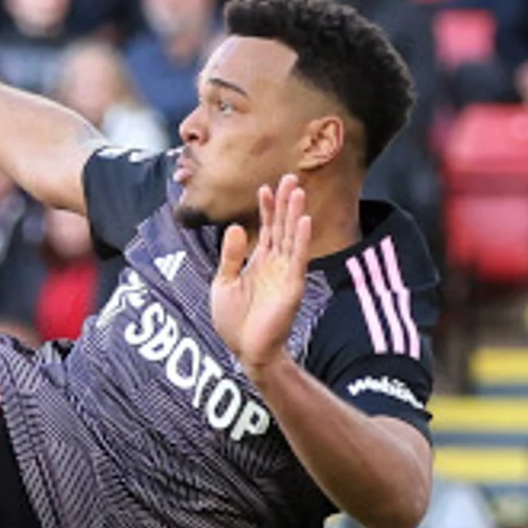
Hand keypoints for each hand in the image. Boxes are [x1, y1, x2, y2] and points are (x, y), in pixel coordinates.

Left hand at [212, 173, 312, 373]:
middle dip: (284, 203)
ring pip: (292, 237)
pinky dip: (302, 239)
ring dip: (295, 214)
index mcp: (258, 262)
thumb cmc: (234, 321)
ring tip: (298, 191)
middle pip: (282, 227)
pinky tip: (305, 220)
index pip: (265, 228)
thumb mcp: (223, 282)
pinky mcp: (292, 286)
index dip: (266, 208)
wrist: (245, 350)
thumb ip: (230, 255)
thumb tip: (237, 226)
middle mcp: (275, 264)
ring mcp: (285, 274)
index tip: (265, 187)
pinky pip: (298, 258)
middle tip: (290, 177)